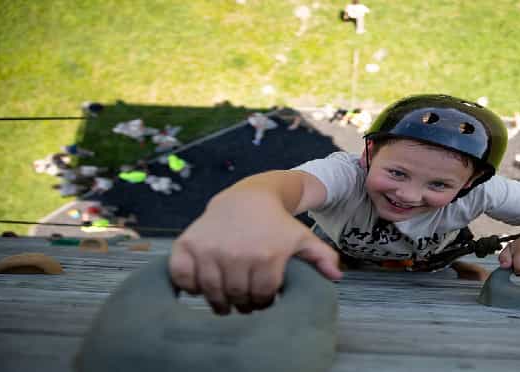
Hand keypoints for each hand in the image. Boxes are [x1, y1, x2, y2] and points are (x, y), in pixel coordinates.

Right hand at [169, 197, 341, 314]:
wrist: (249, 197)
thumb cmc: (277, 223)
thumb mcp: (302, 238)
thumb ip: (321, 257)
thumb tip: (336, 277)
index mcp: (266, 256)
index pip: (262, 297)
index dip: (264, 301)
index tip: (263, 298)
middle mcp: (237, 254)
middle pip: (237, 298)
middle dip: (242, 304)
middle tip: (243, 301)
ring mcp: (210, 250)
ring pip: (212, 293)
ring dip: (218, 301)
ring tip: (226, 299)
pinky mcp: (187, 245)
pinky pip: (183, 278)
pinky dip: (189, 286)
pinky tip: (201, 284)